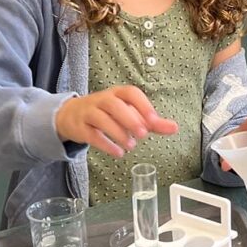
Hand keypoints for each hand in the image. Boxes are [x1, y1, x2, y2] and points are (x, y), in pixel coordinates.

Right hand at [56, 85, 177, 157]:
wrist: (71, 115)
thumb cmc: (107, 114)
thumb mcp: (129, 114)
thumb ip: (152, 122)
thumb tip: (175, 128)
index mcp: (118, 94)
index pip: (130, 93)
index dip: (142, 105)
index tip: (153, 120)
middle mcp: (102, 100)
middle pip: (114, 104)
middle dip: (129, 119)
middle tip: (143, 135)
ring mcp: (89, 112)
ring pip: (101, 118)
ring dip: (117, 132)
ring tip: (131, 146)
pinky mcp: (80, 127)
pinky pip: (91, 134)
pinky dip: (105, 144)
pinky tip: (117, 153)